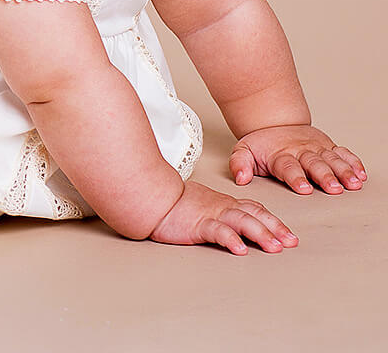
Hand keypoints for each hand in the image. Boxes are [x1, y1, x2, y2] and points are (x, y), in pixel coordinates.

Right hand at [148, 181, 296, 254]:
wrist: (152, 194)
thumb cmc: (174, 202)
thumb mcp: (203, 204)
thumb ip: (220, 212)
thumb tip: (235, 227)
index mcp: (224, 203)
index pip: (254, 209)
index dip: (273, 221)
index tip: (288, 235)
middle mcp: (222, 207)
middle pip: (254, 215)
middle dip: (275, 229)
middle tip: (291, 242)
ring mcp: (210, 214)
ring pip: (241, 221)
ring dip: (259, 234)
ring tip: (274, 247)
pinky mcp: (197, 224)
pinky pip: (216, 230)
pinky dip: (230, 238)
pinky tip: (239, 249)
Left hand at [230, 125, 367, 194]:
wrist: (275, 123)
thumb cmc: (263, 145)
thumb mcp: (245, 151)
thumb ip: (240, 164)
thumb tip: (240, 178)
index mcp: (280, 155)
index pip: (288, 167)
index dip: (296, 177)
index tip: (303, 188)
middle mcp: (301, 151)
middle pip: (314, 164)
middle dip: (325, 176)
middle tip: (333, 188)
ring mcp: (316, 149)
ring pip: (332, 160)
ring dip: (343, 171)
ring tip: (353, 183)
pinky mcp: (328, 147)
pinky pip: (343, 153)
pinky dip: (353, 162)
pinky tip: (361, 174)